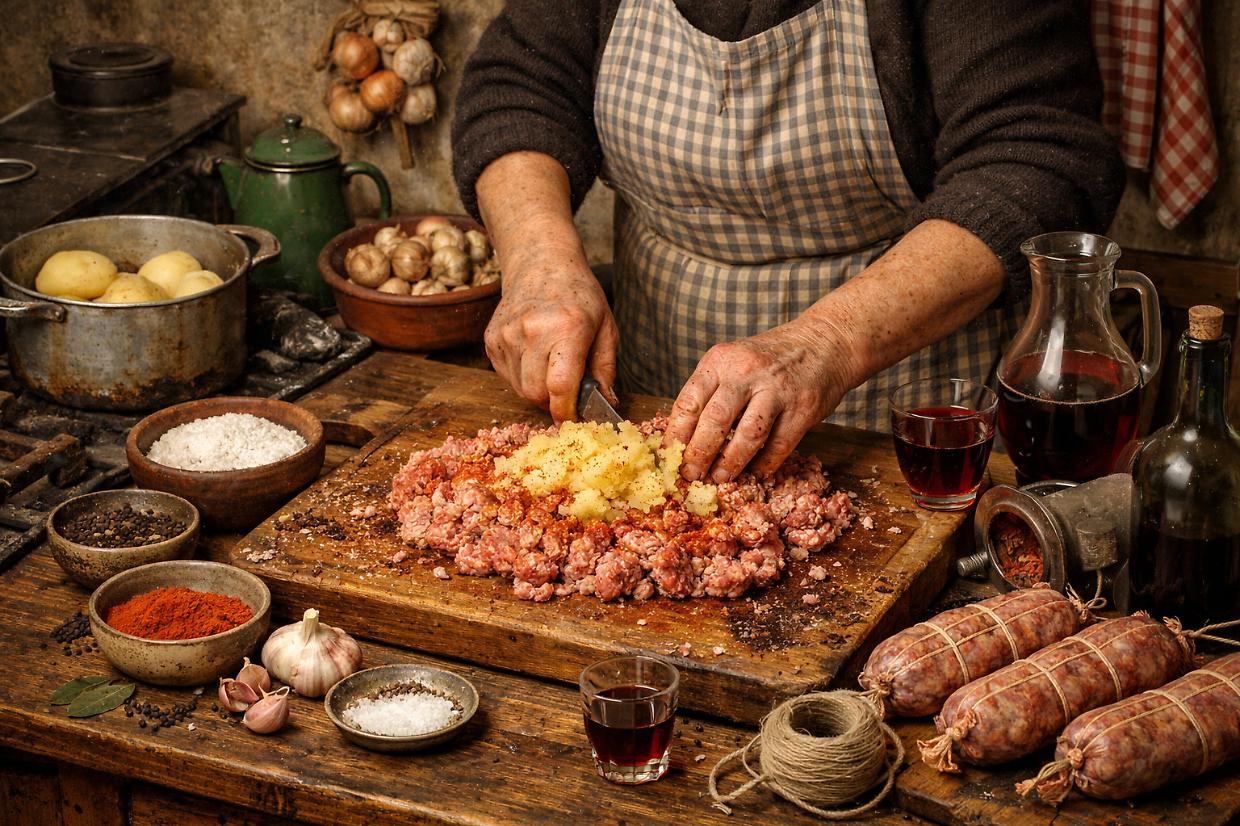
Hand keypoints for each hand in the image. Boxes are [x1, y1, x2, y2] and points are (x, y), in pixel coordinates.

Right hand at [484, 254, 618, 422]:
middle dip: (552, 401)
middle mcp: (532, 331)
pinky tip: (534, 356)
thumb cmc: (579, 296)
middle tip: (566, 390)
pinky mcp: (491, 339)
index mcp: (566, 328)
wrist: (541, 264)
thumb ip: (606, 370)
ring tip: (550, 365)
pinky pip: (507, 375)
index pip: (559, 385)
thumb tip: (607, 403)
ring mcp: (507, 335)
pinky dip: (522, 376)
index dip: (566, 410)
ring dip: (536, 388)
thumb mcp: (606, 328)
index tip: (573, 419)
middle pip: (535, 393)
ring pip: (519, 388)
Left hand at [664, 320, 854, 481]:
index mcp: (721, 360)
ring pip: (748, 435)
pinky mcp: (803, 408)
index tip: (669, 457)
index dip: (675, 435)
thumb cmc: (770, 358)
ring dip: (731, 463)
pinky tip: (755, 472)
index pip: (689, 401)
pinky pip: (779, 445)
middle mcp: (746, 372)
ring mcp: (777, 389)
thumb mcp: (734, 361)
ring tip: (719, 478)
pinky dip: (764, 464)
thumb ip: (711, 392)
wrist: (824, 342)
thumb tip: (684, 438)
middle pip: (715, 420)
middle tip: (690, 474)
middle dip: (698, 454)